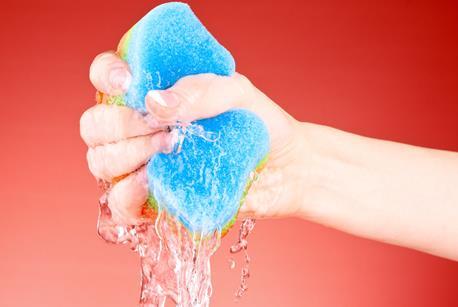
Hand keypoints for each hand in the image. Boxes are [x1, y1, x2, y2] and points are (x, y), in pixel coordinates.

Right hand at [80, 51, 304, 223]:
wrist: (287, 168)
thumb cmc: (261, 125)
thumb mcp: (238, 93)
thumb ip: (201, 91)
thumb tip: (156, 102)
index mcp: (157, 94)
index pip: (108, 78)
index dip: (106, 76)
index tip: (129, 83)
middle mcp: (143, 129)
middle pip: (95, 126)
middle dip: (119, 125)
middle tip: (160, 127)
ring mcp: (146, 165)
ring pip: (102, 162)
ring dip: (127, 156)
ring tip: (170, 149)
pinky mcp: (157, 199)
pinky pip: (120, 205)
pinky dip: (127, 195)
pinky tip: (151, 183)